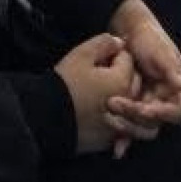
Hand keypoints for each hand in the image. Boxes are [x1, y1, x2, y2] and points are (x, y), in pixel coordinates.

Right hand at [54, 35, 137, 156]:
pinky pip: (118, 122)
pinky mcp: (108, 138)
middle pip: (132, 81)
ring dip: (119, 94)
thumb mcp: (82, 54)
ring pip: (128, 103)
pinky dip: (112, 114)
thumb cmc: (66, 83)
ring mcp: (119, 123)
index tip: (96, 58)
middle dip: (120, 73)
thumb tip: (119, 43)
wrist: (48, 119)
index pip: (127, 58)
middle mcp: (128, 104)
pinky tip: (95, 109)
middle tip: (97, 73)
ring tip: (98, 91)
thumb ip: (104, 43)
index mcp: (122, 81)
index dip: (112, 54)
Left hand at [106, 0, 180, 150]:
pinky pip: (131, 126)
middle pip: (156, 122)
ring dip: (127, 127)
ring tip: (108, 118)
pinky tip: (116, 149)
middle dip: (136, 117)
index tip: (144, 109)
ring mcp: (149, 106)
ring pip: (142, 127)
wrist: (129, 31)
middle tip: (115, 105)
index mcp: (178, 89)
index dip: (161, 113)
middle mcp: (165, 101)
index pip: (177, 111)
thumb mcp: (160, 51)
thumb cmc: (149, 39)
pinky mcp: (134, 108)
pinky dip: (123, 137)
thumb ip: (170, 69)